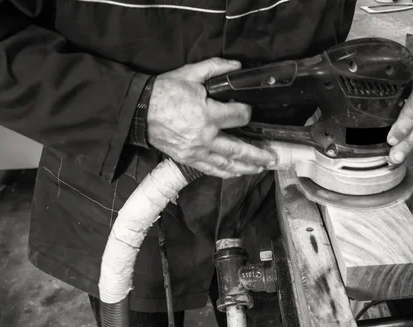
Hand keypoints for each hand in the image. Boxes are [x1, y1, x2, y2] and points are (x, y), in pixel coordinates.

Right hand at [147, 58, 275, 177]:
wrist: (139, 110)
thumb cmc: (164, 91)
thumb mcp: (190, 73)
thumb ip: (216, 68)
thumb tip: (238, 67)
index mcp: (207, 114)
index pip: (239, 117)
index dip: (246, 113)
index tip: (247, 112)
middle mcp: (205, 137)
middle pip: (238, 149)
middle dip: (258, 154)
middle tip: (273, 158)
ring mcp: (196, 151)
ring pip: (227, 164)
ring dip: (246, 167)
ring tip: (261, 168)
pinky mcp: (188, 159)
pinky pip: (211, 169)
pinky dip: (226, 173)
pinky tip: (238, 172)